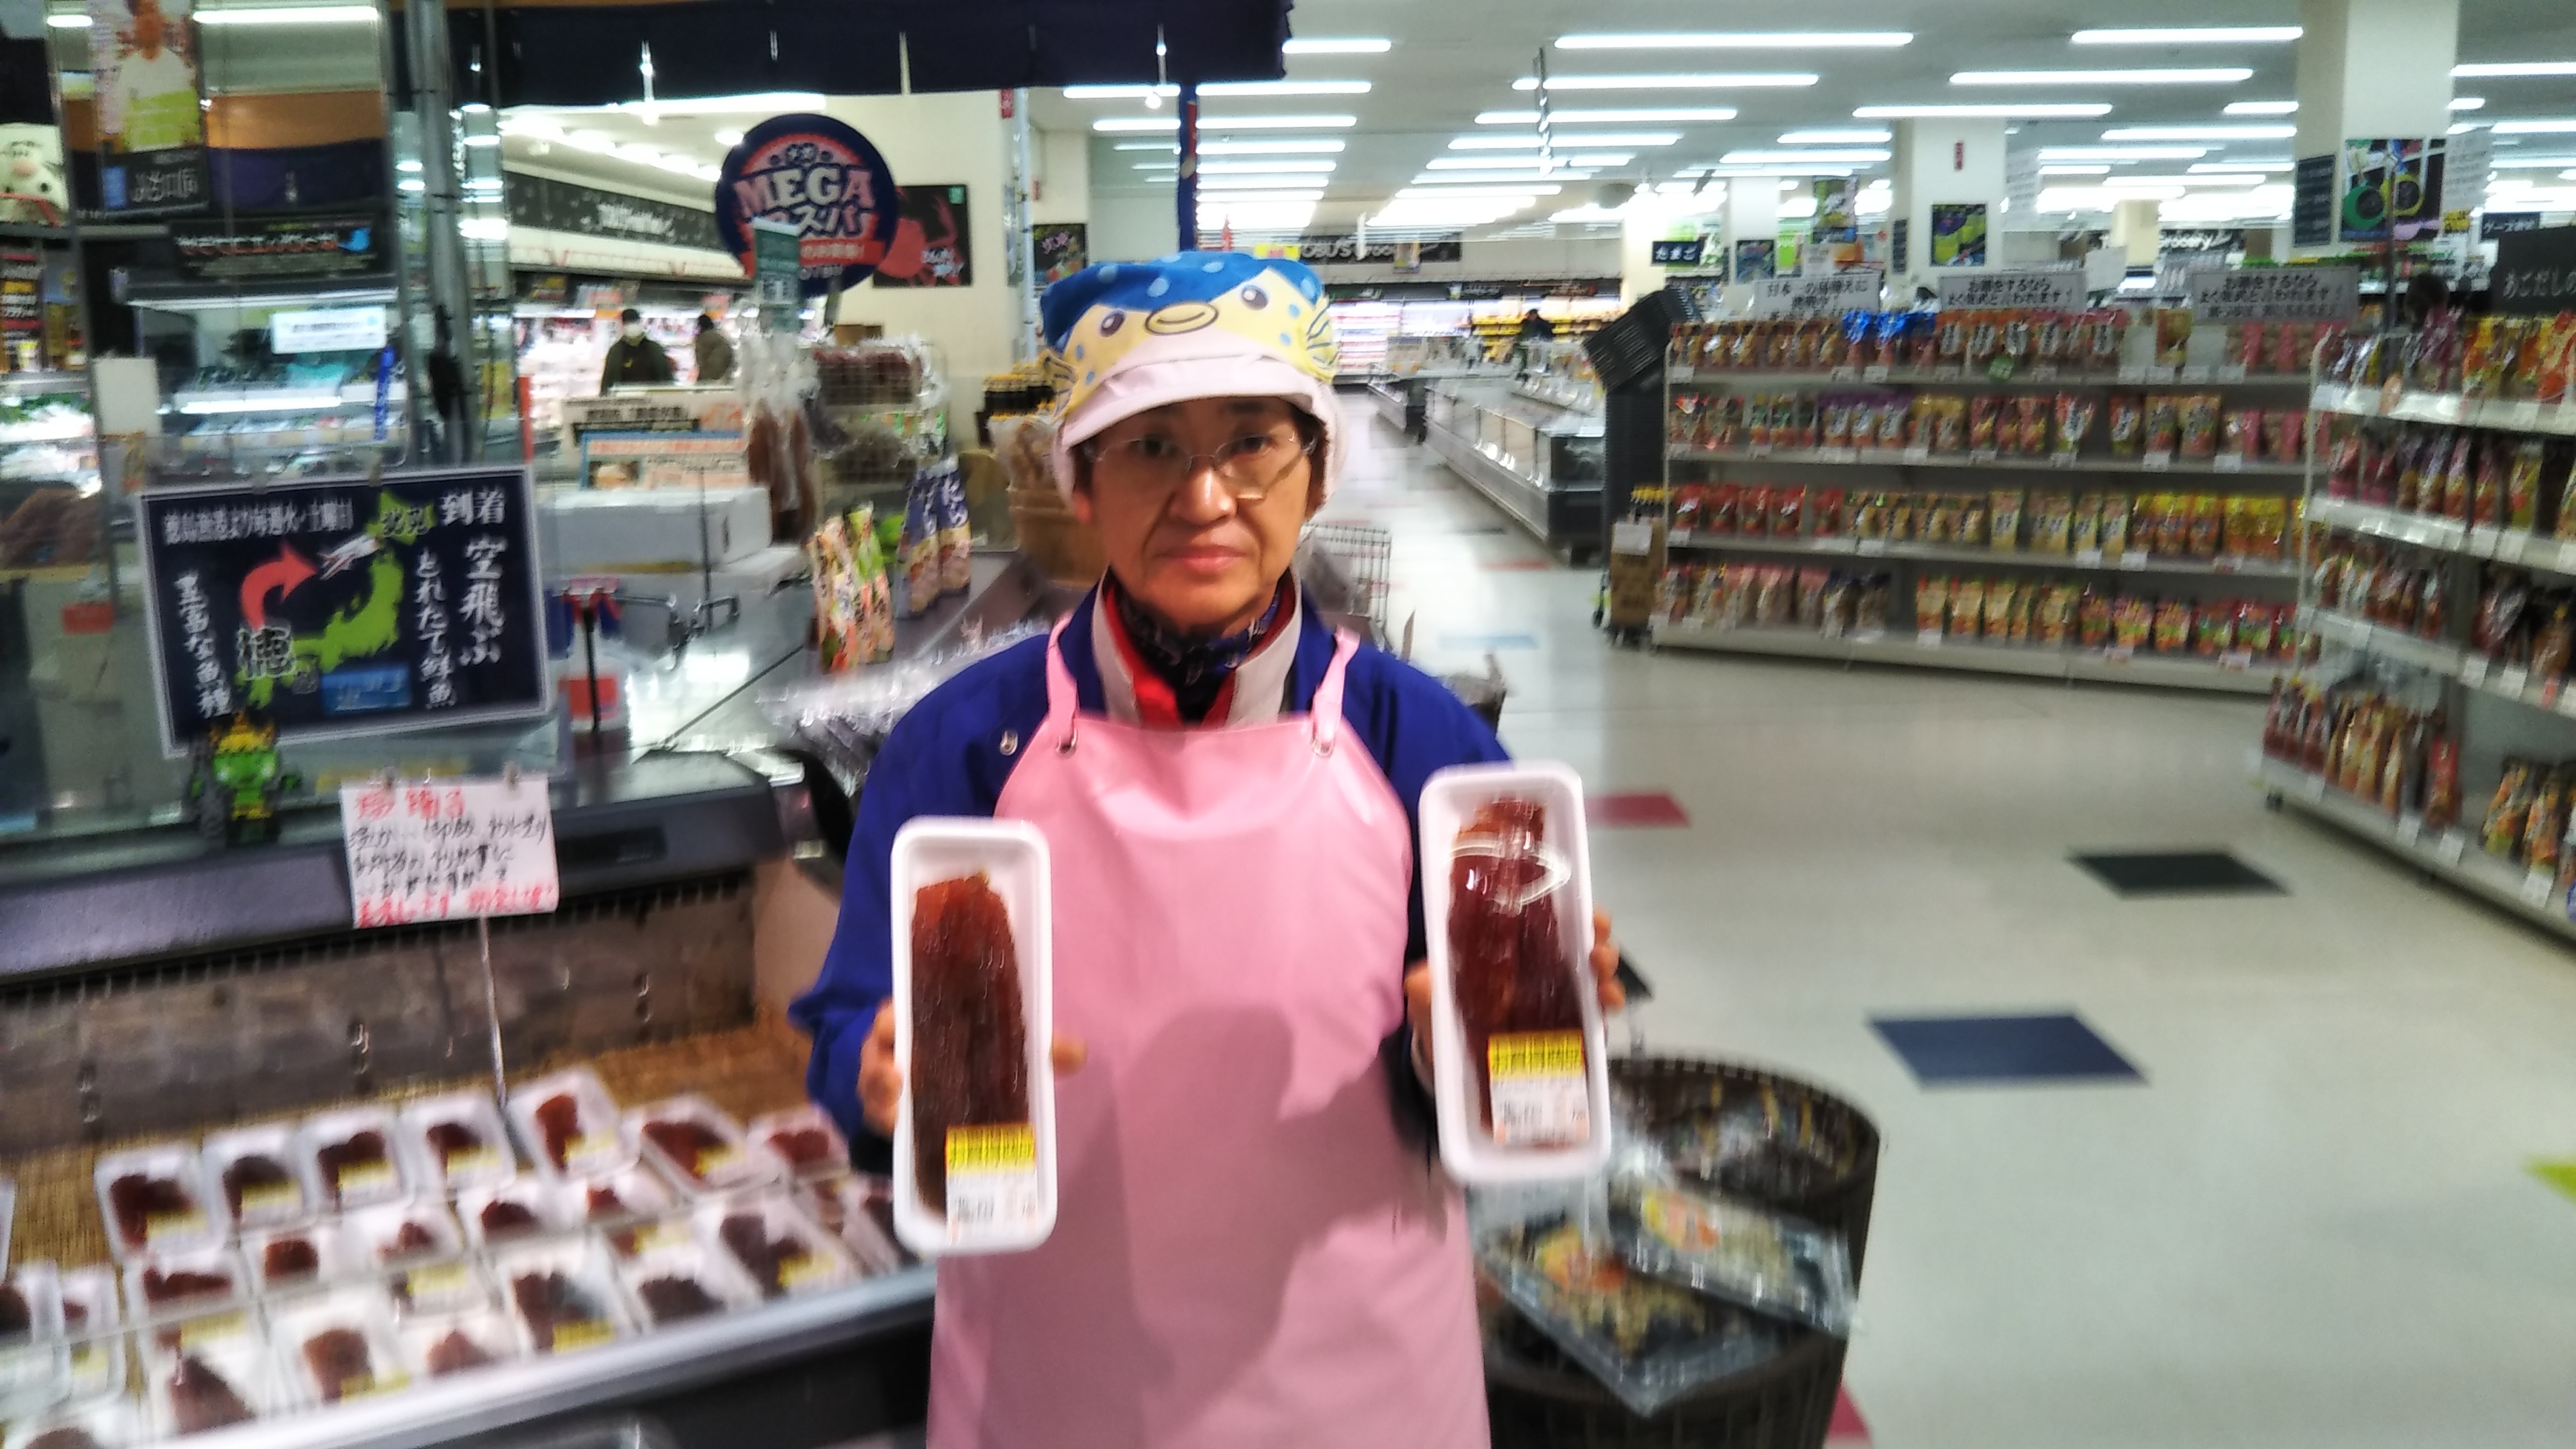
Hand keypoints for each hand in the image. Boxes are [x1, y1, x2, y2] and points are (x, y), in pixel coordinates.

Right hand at [856, 1001, 1087, 1137]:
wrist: (963, 1094)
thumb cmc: (980, 1055)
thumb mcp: (1009, 1048)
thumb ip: (1041, 1048)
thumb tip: (1076, 1053)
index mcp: (921, 1020)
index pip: (896, 1011)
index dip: (891, 1017)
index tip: (895, 1024)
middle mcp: (897, 1049)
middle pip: (875, 1051)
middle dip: (879, 1065)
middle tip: (898, 1079)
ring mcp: (889, 1084)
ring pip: (871, 1087)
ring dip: (878, 1100)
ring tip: (896, 1114)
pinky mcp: (889, 1114)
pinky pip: (877, 1118)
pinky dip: (885, 1126)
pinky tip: (899, 1133)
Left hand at [1403, 907, 1624, 1080]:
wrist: (1452, 1069)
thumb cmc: (1443, 1022)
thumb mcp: (1431, 1002)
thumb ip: (1427, 990)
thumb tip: (1422, 979)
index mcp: (1507, 949)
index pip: (1541, 916)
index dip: (1563, 906)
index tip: (1578, 906)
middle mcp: (1537, 965)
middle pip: (1576, 938)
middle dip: (1595, 934)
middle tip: (1596, 944)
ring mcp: (1557, 995)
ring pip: (1591, 970)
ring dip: (1605, 967)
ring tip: (1604, 977)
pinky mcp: (1570, 1028)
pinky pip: (1595, 1011)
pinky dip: (1606, 1003)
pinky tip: (1609, 1004)